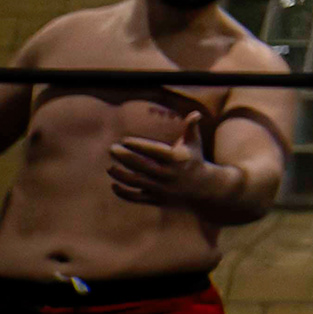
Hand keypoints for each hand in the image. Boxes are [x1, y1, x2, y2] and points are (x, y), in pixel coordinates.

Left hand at [106, 135, 235, 213]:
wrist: (202, 188)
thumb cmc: (194, 160)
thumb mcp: (195, 144)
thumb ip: (191, 128)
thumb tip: (195, 114)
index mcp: (176, 159)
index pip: (154, 151)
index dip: (138, 145)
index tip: (124, 140)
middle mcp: (168, 174)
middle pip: (141, 166)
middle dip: (124, 157)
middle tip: (111, 149)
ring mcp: (161, 188)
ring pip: (136, 182)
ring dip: (120, 175)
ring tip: (110, 167)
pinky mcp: (156, 199)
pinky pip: (136, 197)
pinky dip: (123, 192)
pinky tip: (114, 184)